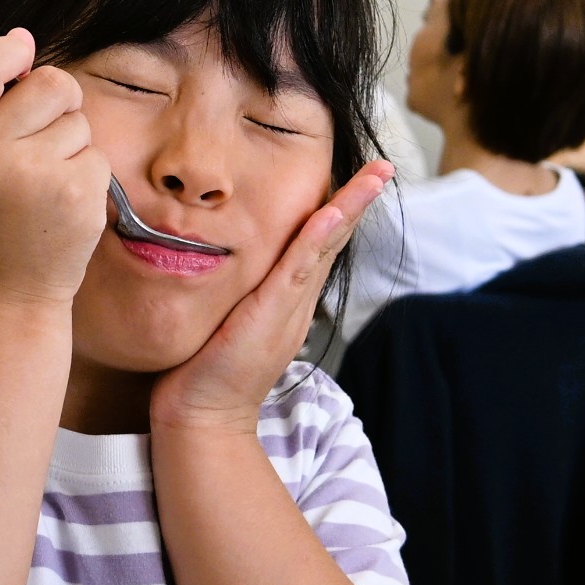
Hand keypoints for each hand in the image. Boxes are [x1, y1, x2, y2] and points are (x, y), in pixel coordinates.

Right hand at [0, 27, 109, 309]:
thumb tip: (24, 38)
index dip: (10, 50)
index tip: (22, 53)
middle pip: (51, 83)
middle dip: (55, 103)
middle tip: (34, 144)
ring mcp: (32, 175)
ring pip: (79, 120)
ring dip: (69, 145)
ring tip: (39, 188)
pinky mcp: (75, 196)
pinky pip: (97, 155)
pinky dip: (85, 177)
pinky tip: (58, 207)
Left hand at [150, 160, 393, 431]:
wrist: (200, 417)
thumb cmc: (203, 368)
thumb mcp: (228, 317)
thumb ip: (236, 290)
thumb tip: (223, 258)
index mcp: (289, 299)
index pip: (319, 244)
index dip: (339, 210)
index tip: (356, 178)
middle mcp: (297, 301)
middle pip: (335, 240)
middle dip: (360, 200)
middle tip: (384, 166)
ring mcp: (288, 307)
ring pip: (326, 247)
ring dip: (352, 208)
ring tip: (376, 175)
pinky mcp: (271, 314)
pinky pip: (299, 269)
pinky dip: (319, 238)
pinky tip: (333, 211)